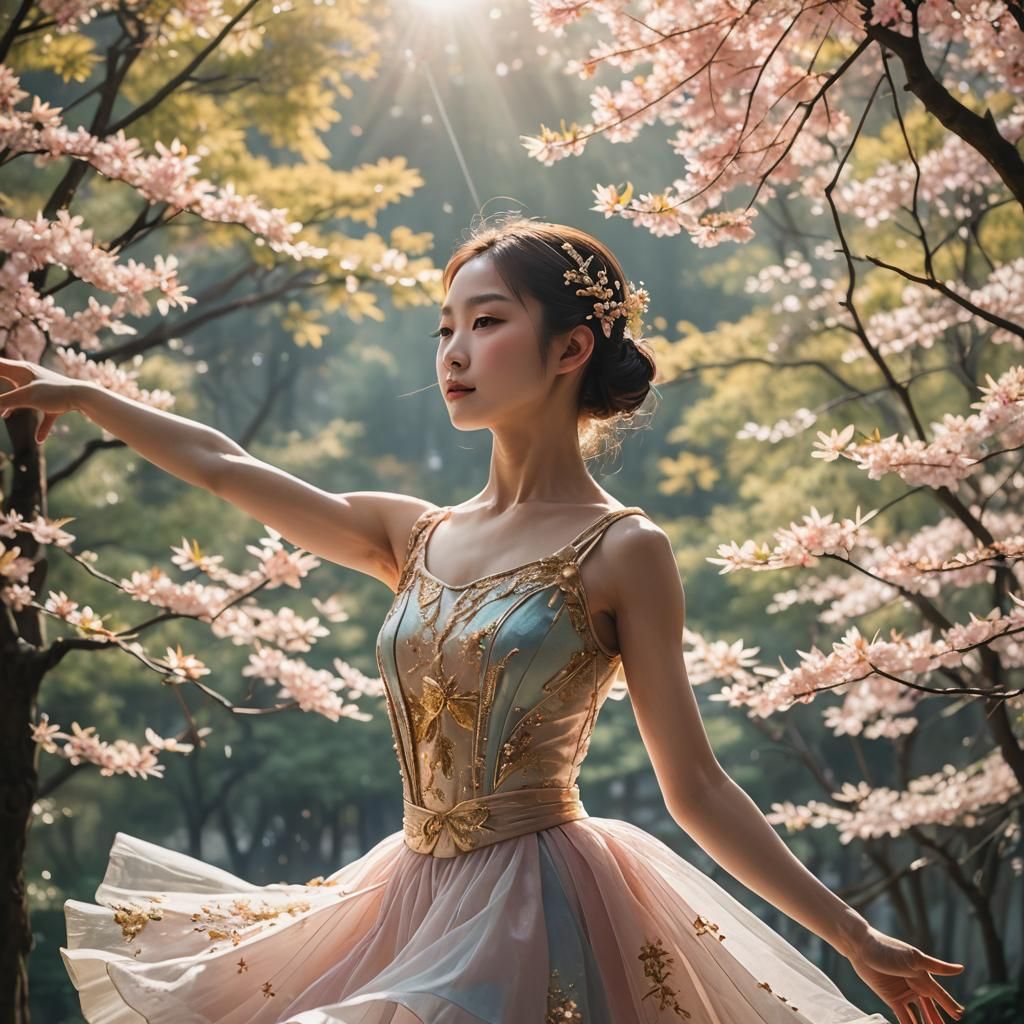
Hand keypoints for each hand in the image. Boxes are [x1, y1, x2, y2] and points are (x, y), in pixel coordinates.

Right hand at [0, 357, 84, 443]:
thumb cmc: (54, 392)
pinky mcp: (55, 403)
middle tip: (2, 403)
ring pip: (22, 396)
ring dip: (12, 405)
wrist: (84, 396)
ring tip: (4, 416)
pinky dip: (43, 427)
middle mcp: (31, 377)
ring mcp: (43, 390)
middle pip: (6, 376)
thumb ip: (4, 401)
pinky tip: (40, 440)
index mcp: (22, 370)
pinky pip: (46, 414)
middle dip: (1, 385)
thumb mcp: (25, 397)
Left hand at [843, 922, 965, 1023]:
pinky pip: (903, 1016)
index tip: (959, 1014)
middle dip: (938, 1019)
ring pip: (919, 1014)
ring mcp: (903, 993)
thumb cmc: (888, 948)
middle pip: (930, 1007)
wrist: (861, 947)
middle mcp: (915, 986)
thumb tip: (961, 969)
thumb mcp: (913, 958)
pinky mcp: (891, 998)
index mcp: (922, 976)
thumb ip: (936, 967)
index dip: (949, 1005)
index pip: (940, 995)